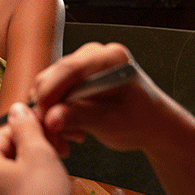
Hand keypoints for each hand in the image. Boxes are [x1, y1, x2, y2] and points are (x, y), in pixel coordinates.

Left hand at [0, 102, 75, 194]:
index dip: (28, 133)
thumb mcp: (39, 155)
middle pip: (2, 160)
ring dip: (28, 179)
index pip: (0, 135)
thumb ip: (26, 128)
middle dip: (28, 157)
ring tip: (51, 186)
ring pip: (6, 184)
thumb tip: (17, 110)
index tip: (48, 138)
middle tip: (54, 160)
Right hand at [30, 43, 181, 157]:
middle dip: (49, 109)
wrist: (152, 124)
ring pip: (48, 88)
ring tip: (71, 137)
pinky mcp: (74, 80)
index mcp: (110, 58)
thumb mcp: (112, 123)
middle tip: (55, 137)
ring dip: (52, 115)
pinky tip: (72, 129)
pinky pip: (53, 95)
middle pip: (53, 77)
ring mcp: (81, 66)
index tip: (42, 115)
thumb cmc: (142, 120)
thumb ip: (80, 117)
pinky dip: (56, 115)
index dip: (51, 91)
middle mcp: (92, 56)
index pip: (70, 68)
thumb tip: (50, 119)